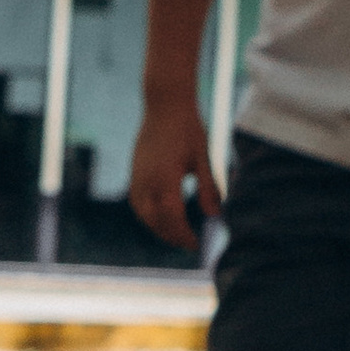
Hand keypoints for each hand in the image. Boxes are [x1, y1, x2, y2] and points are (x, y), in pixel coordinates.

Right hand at [130, 92, 220, 248]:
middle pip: (156, 221)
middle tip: (189, 244)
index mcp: (166, 177)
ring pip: (144, 214)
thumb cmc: (188, 130)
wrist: (164, 106)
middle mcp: (148, 181)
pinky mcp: (134, 173)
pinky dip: (149, 216)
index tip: (196, 245)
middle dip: (172, 236)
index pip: (173, 217)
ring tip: (175, 235)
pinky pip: (138, 203)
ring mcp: (137, 177)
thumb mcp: (204, 158)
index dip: (183, 234)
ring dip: (158, 228)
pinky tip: (161, 218)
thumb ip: (209, 188)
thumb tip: (215, 216)